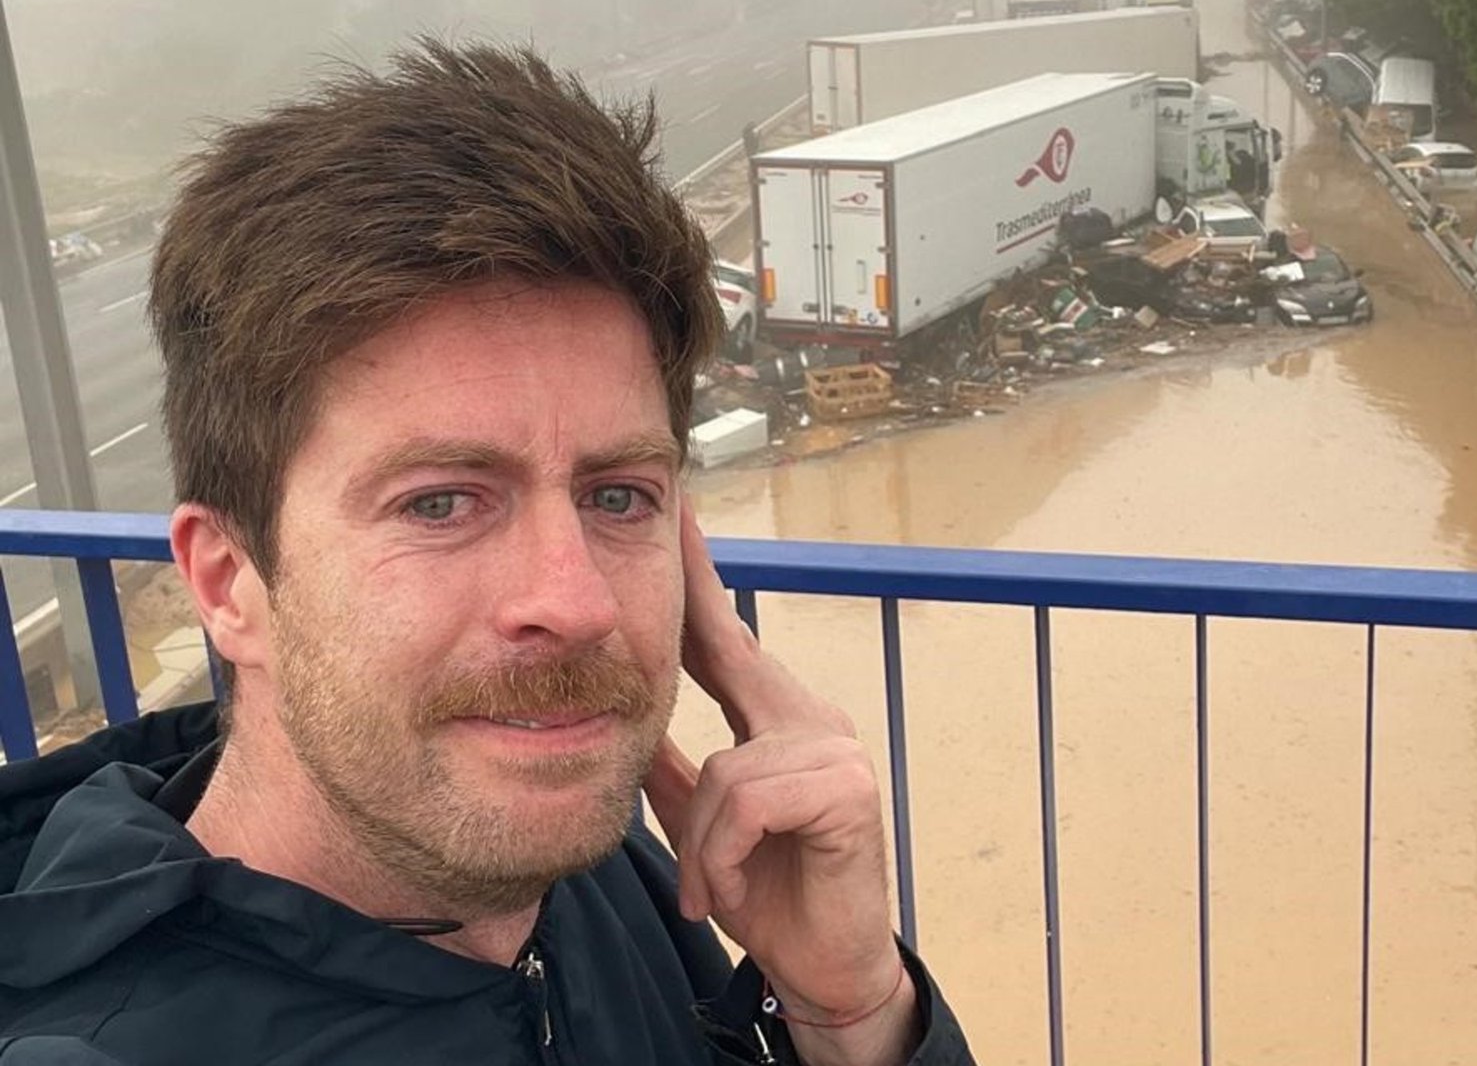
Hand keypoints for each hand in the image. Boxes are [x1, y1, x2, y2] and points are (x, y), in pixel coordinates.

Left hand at [644, 506, 917, 1065]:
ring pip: (727, 768)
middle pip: (734, 653)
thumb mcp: (702, 827)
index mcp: (777, 721)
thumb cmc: (769, 890)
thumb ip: (674, 772)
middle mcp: (812, 719)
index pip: (728, 640)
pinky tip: (730, 892)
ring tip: (708, 892)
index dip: (701, 581)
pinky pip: (748, 804)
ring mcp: (836, 749)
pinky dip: (722, 857)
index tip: (677, 518)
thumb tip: (626, 718)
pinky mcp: (847, 789)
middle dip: (696, 598)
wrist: (824, 965)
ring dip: (703, 846)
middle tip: (671, 514)